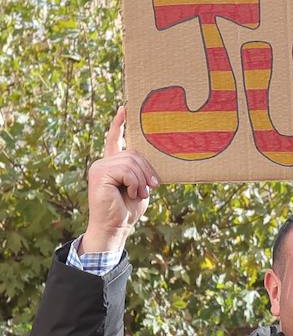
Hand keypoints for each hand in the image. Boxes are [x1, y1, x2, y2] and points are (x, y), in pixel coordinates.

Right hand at [84, 107, 157, 253]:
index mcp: (112, 164)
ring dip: (141, 180)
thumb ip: (140, 171)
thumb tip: (149, 161)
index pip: (114, 139)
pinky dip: (135, 183)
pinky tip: (132, 193)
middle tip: (150, 187)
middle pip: (133, 153)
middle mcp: (103, 163)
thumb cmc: (127, 210)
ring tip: (139, 193)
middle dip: (146, 171)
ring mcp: (99, 167)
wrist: (115, 227)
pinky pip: (126, 171)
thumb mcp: (139, 186)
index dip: (119, 123)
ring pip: (131, 162)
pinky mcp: (100, 174)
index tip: (125, 108)